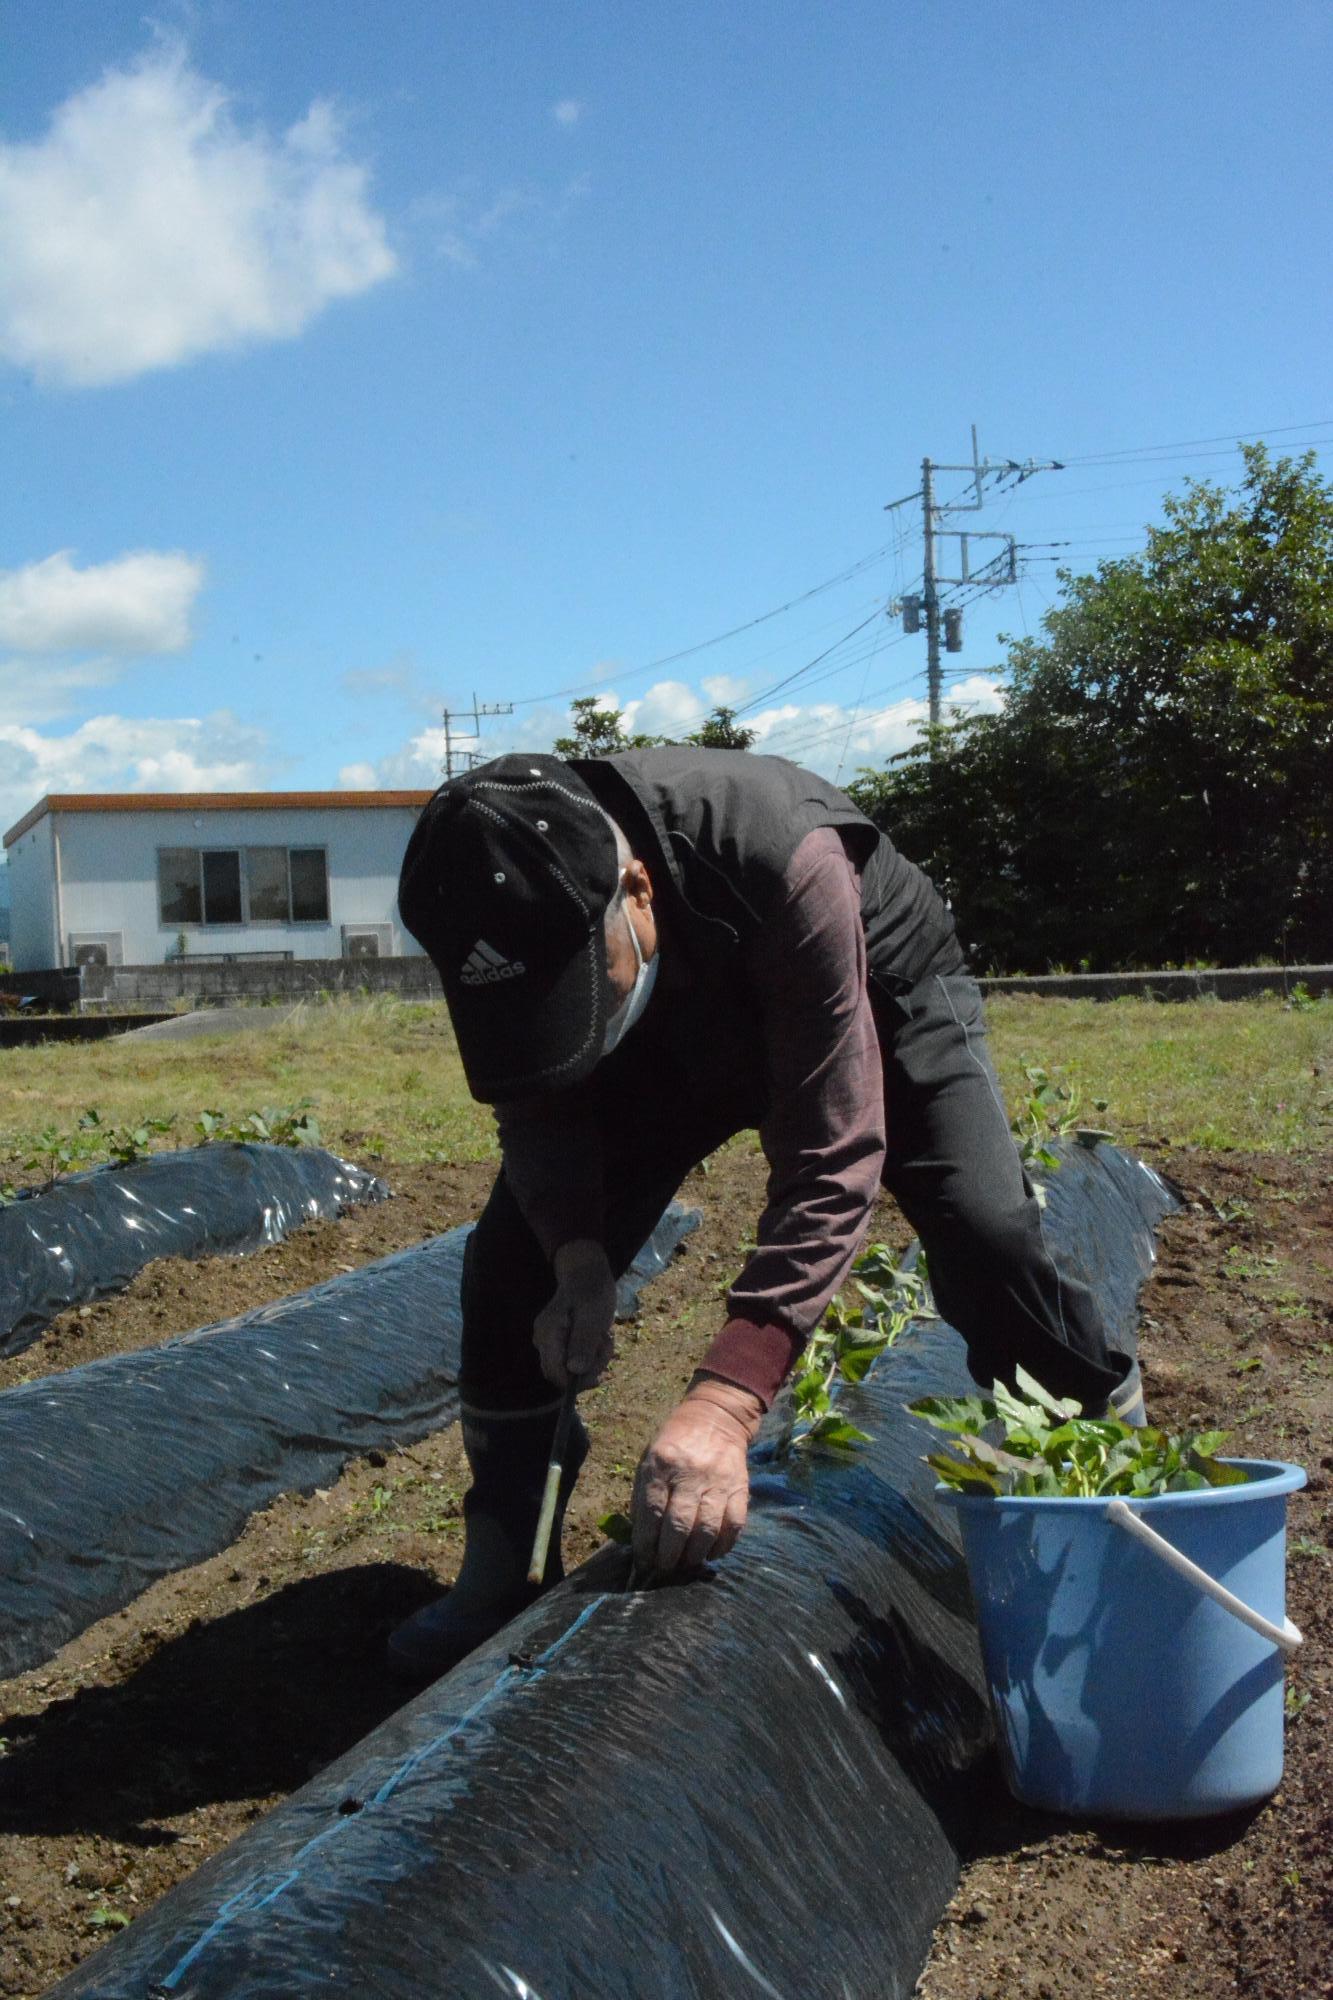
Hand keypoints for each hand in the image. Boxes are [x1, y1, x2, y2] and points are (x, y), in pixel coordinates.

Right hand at [532, 1239, 617, 1388]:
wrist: (588, 1274)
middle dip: (589, 1369)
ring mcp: (551, 1342)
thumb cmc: (591, 1291)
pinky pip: (576, 1361)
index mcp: (548, 1333)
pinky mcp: (561, 1343)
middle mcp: (544, 1340)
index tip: (599, 1376)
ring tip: (605, 1337)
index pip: (554, 1373)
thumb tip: (575, 1370)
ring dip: (595, 1360)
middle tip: (606, 1347)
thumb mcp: (593, 1316)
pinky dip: (593, 1355)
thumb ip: (583, 1342)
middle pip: (562, 1375)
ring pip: (572, 1370)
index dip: (575, 1382)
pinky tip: (600, 1337)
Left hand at [632, 1376, 764, 1577]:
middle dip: (669, 1556)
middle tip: (664, 1570)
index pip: (651, 1513)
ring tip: (685, 1565)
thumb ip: (643, 1496)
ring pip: (707, 1530)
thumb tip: (640, 1539)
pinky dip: (722, 1546)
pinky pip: (734, 1525)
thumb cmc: (675, 1443)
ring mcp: (718, 1481)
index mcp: (661, 1464)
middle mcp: (690, 1473)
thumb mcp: (649, 1460)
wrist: (716, 1417)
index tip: (643, 1562)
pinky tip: (711, 1554)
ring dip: (694, 1556)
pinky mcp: (740, 1487)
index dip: (646, 1544)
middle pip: (679, 1525)